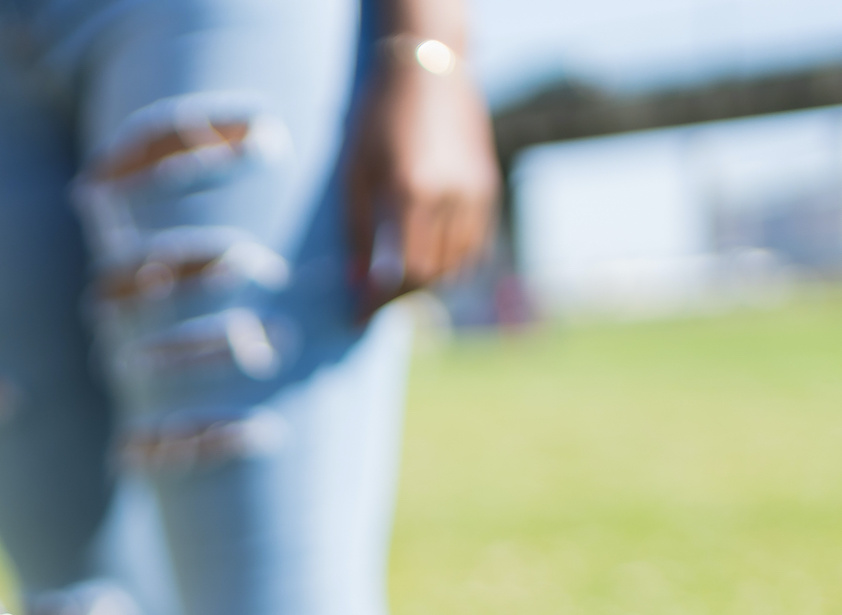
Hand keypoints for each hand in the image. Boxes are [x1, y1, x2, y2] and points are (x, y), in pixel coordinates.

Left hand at [345, 38, 499, 315]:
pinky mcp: (488, 188)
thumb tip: (358, 284)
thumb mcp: (353, 173)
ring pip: (457, 266)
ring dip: (427, 285)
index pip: (400, 273)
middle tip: (373, 302)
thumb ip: (357, 231)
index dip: (378, 302)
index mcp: (409, 193)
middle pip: (431, 276)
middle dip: (400, 298)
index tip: (357, 318)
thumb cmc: (377, 119)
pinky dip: (453, 265)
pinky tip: (429, 263)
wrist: (427, 70)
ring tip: (398, 283)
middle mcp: (448, 198)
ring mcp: (474, 194)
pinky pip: (475, 246)